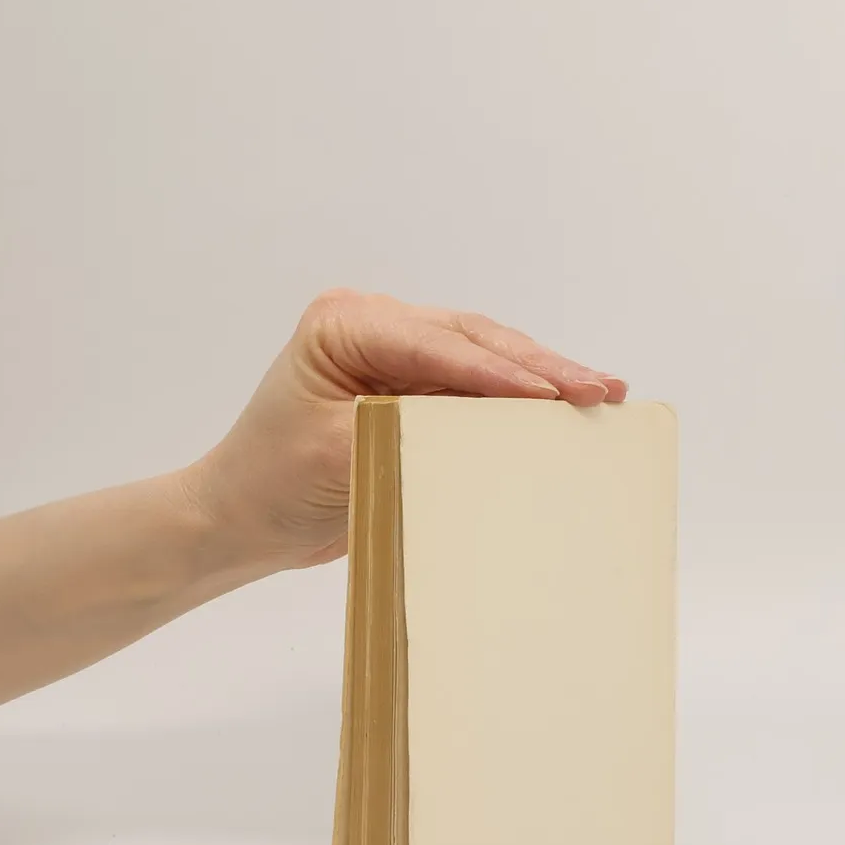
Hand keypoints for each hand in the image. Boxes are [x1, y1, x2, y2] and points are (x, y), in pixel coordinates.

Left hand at [182, 289, 627, 571]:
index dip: (501, 370)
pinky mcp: (419, 386)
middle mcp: (377, 324)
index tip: (554, 396)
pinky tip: (570, 404)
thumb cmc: (272, 485)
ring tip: (604, 391)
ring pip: (489, 355)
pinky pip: (480, 386)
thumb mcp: (339, 456)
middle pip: (475, 340)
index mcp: (346, 322)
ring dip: (545, 377)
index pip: (438, 343)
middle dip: (541, 367)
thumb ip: (411, 431)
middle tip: (601, 388)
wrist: (240, 521)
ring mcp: (402, 352)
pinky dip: (523, 398)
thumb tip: (486, 432)